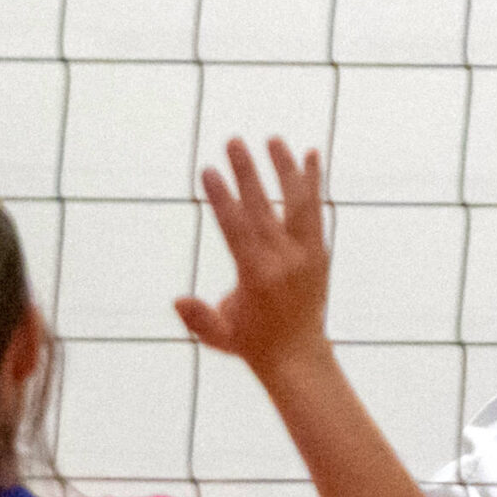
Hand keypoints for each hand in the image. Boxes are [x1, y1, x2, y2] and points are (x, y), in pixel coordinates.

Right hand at [175, 138, 330, 382]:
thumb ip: (199, 317)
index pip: (236, 228)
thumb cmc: (252, 344)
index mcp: (257, 276)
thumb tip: (177, 300)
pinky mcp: (319, 252)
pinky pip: (316, 211)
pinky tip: (311, 154)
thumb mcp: (219, 335)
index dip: (222, 198)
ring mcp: (306, 254)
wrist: (300, 357)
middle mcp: (285, 260)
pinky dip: (313, 183)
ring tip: (273, 139)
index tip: (209, 171)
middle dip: (247, 173)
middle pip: (263, 208)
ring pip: (297, 203)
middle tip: (233, 140)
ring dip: (285, 169)